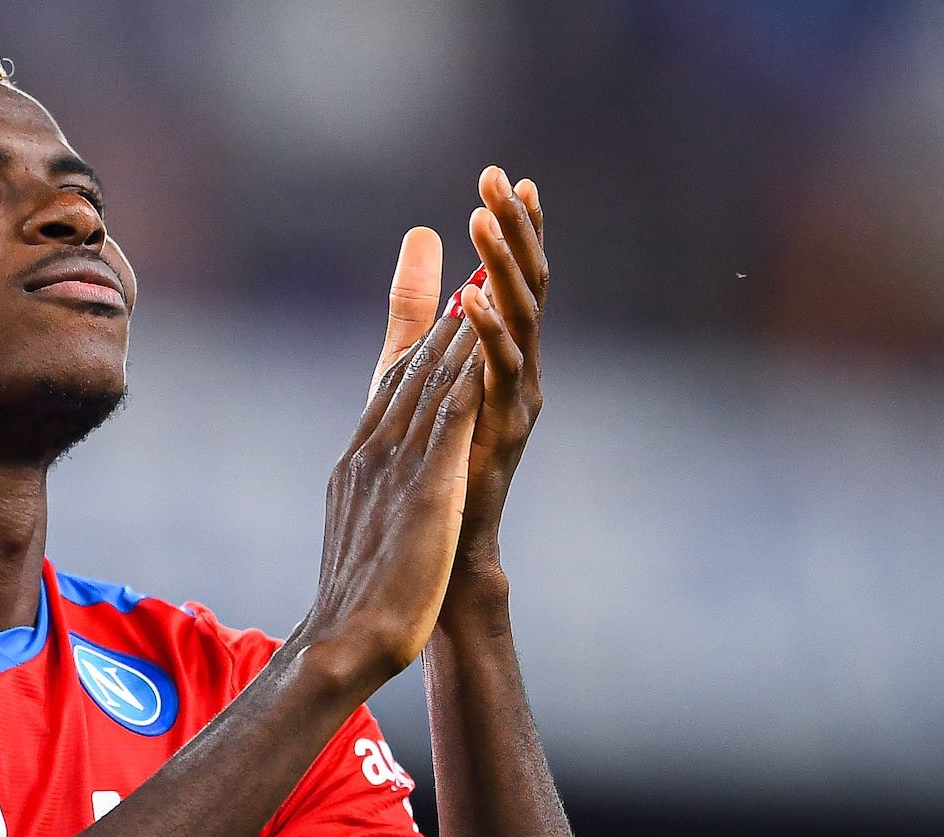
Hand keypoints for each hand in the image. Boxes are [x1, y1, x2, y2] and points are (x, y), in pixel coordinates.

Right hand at [298, 300, 485, 686]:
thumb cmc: (357, 600)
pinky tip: (488, 339)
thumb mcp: (366, 529)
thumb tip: (377, 478)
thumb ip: (375, 492)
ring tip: (485, 268)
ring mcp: (395, 465)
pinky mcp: (423, 487)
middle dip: (434, 299)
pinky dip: (467, 372)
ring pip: (431, 377)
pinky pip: (449, 418)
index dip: (412, 320)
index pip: (389, 376)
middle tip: (457, 240)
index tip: (432, 276)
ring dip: (459, 320)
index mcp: (361, 457)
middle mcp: (373, 448)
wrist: (343, 640)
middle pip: (409, 361)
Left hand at [373, 168, 546, 568]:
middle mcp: (520, 372)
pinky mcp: (502, 432)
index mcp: (503, 356)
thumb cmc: (429, 464)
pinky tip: (473, 295)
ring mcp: (516, 401)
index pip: (517, 278)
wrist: (438, 551)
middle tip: (500, 178)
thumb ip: (419, 309)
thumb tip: (421, 241)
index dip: (518, 229)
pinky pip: (500, 373)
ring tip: (484, 219)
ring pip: (523, 320)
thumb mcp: (415, 371)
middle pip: (528, 286)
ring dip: (504, 265)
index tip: (510, 177)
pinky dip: (489, 332)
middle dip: (516, 230)